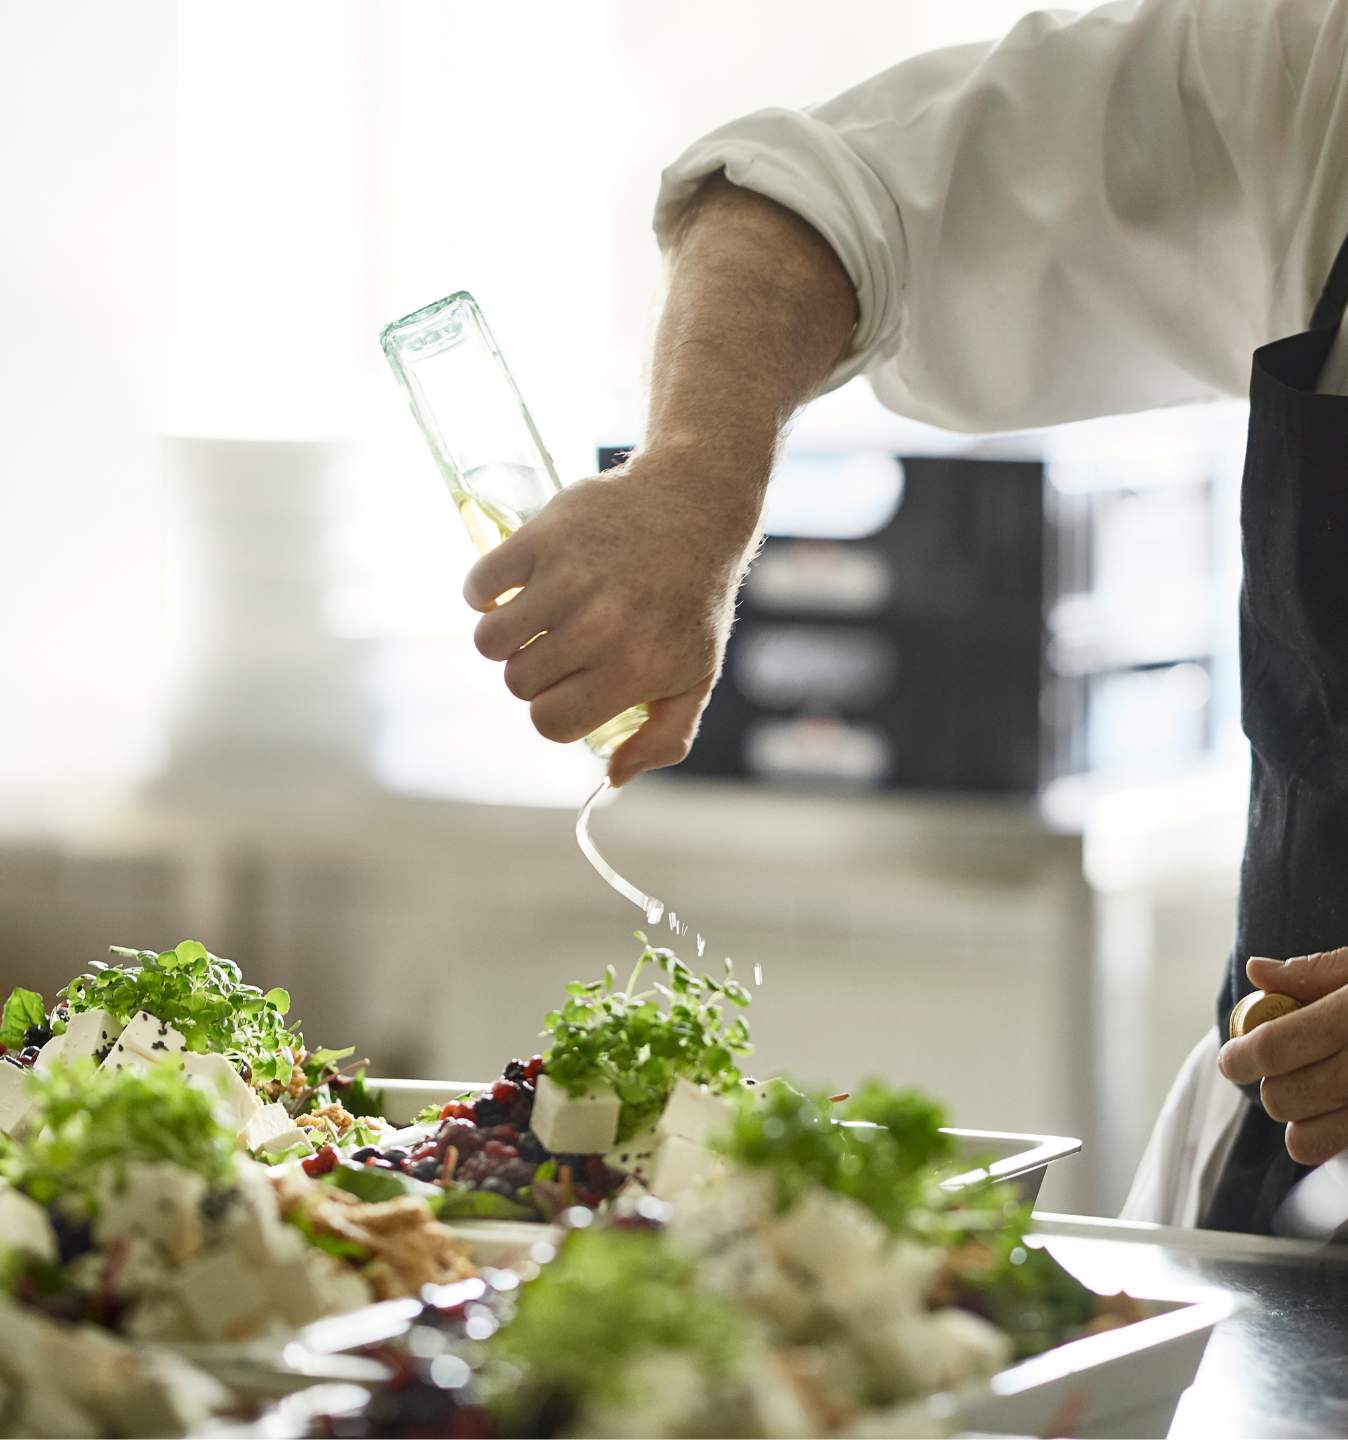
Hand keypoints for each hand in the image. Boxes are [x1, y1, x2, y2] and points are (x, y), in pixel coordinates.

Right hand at [462, 451, 762, 786]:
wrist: (693, 504)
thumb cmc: (694, 598)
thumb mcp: (697, 673)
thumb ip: (665, 737)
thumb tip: (613, 778)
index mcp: (634, 668)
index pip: (551, 723)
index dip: (552, 713)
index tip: (565, 690)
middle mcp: (599, 628)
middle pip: (518, 683)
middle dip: (532, 673)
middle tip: (556, 648)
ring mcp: (568, 580)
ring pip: (490, 642)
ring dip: (501, 638)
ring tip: (530, 622)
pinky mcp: (542, 538)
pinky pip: (479, 586)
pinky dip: (483, 592)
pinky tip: (510, 587)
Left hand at [1219, 948, 1347, 1164]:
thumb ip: (1316, 973)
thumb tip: (1258, 972)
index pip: (1276, 1046)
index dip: (1242, 1056)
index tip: (1232, 1060)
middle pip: (1287, 1095)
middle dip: (1270, 1089)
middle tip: (1274, 1077)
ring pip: (1311, 1137)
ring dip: (1297, 1123)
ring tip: (1305, 1102)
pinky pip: (1347, 1149)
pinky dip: (1333, 1141)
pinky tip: (1341, 1115)